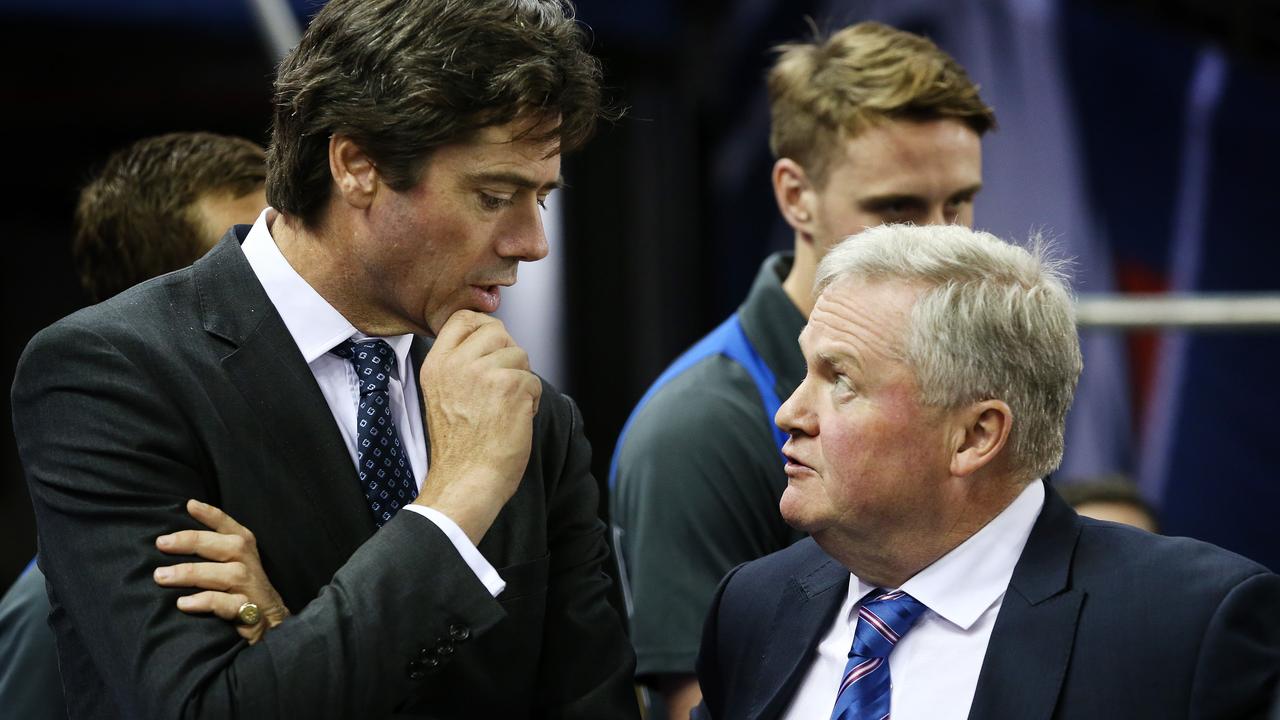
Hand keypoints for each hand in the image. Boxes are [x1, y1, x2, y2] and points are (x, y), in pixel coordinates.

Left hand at [153, 499, 288, 644]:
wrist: (271, 625)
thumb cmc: (241, 591)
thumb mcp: (231, 565)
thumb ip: (210, 551)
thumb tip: (170, 539)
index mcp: (245, 550)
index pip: (230, 527)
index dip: (212, 515)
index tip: (190, 505)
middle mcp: (249, 565)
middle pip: (226, 546)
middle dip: (193, 542)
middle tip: (161, 543)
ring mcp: (251, 589)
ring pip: (226, 574)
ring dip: (193, 573)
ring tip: (162, 576)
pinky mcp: (250, 613)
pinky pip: (229, 605)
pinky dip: (206, 602)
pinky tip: (184, 603)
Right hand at [416, 310, 542, 543]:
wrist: (466, 481)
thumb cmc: (459, 447)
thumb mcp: (442, 395)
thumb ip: (459, 364)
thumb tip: (491, 338)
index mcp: (437, 364)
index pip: (463, 318)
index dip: (484, 327)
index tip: (492, 347)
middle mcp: (457, 364)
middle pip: (497, 330)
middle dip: (508, 354)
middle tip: (502, 386)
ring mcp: (484, 373)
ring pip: (519, 355)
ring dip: (521, 380)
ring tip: (506, 407)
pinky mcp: (510, 387)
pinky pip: (534, 380)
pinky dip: (532, 401)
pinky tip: (515, 420)